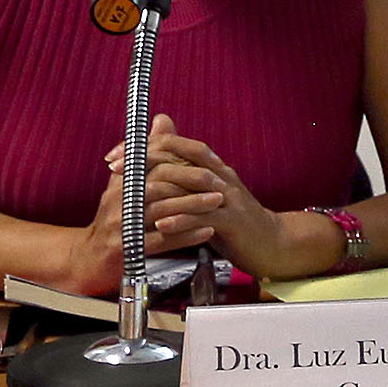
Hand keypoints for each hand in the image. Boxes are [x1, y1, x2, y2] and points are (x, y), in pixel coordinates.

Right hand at [62, 114, 230, 294]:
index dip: (180, 161)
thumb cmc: (116, 217)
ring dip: (193, 206)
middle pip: (158, 186)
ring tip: (218, 202)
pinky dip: (186, 235)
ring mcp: (121, 227)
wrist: (89, 258)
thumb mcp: (127, 183)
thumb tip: (163, 119)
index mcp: (120, 183)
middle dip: (191, 183)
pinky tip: (207, 230)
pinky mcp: (126, 250)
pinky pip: (161, 241)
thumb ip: (146, 154)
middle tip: (219, 183)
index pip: (150, 164)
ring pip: (161, 212)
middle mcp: (118, 202)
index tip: (207, 160)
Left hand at [124, 116, 337, 280]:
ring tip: (129, 194)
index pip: (176, 143)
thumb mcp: (204, 196)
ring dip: (159, 187)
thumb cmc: (233, 222)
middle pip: (181, 156)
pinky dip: (182, 219)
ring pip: (192, 182)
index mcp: (212, 167)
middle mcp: (220, 176)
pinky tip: (161, 224)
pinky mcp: (233, 221)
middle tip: (115, 168)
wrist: (272, 242)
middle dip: (144, 160)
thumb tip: (151, 166)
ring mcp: (228, 197)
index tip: (116, 154)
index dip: (145, 145)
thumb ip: (181, 178)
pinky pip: (205, 216)